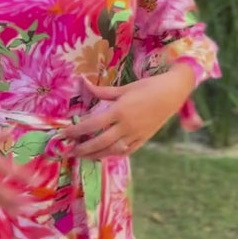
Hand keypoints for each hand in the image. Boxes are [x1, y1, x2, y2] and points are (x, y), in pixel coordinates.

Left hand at [64, 65, 194, 158]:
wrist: (173, 93)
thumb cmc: (148, 87)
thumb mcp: (124, 88)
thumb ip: (101, 91)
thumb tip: (82, 82)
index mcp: (119, 110)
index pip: (92, 124)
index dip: (76, 131)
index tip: (64, 134)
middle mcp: (126, 126)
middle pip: (99, 142)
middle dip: (82, 148)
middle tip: (69, 151)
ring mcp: (135, 135)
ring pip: (111, 151)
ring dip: (95, 155)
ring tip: (82, 156)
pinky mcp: (143, 140)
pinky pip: (125, 151)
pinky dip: (112, 155)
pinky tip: (102, 155)